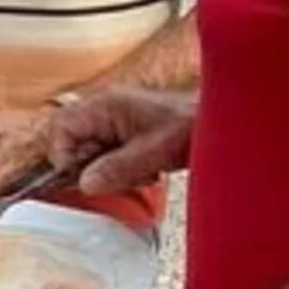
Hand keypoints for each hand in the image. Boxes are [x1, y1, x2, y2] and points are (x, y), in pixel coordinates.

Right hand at [49, 89, 193, 195]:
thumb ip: (116, 168)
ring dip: (110, 170)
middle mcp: (105, 108)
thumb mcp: (153, 152)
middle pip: (74, 141)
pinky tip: (146, 170)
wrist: (226, 122)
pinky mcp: (126, 132)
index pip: (62, 127)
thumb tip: (84, 184)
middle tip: (117, 178)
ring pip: (91, 152)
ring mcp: (115, 120)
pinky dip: (122, 168)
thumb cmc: (193, 125)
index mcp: (105, 104)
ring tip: (140, 173)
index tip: (82, 177)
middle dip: (92, 166)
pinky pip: (108, 155)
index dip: (65, 154)